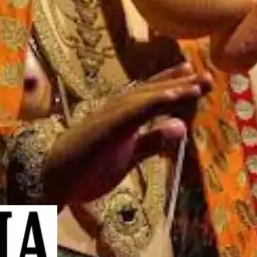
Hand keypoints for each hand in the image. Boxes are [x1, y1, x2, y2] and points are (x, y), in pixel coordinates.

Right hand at [47, 63, 211, 203]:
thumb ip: (152, 142)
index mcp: (122, 117)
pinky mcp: (103, 130)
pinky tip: (168, 98)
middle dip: (180, 83)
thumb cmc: (86, 167)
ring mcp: (107, 118)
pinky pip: (129, 114)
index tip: (197, 76)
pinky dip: (149, 104)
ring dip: (169, 89)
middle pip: (151, 92)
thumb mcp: (128, 156)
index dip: (174, 85)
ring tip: (194, 83)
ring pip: (143, 98)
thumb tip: (181, 128)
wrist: (49, 179)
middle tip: (208, 76)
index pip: (151, 96)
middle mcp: (115, 111)